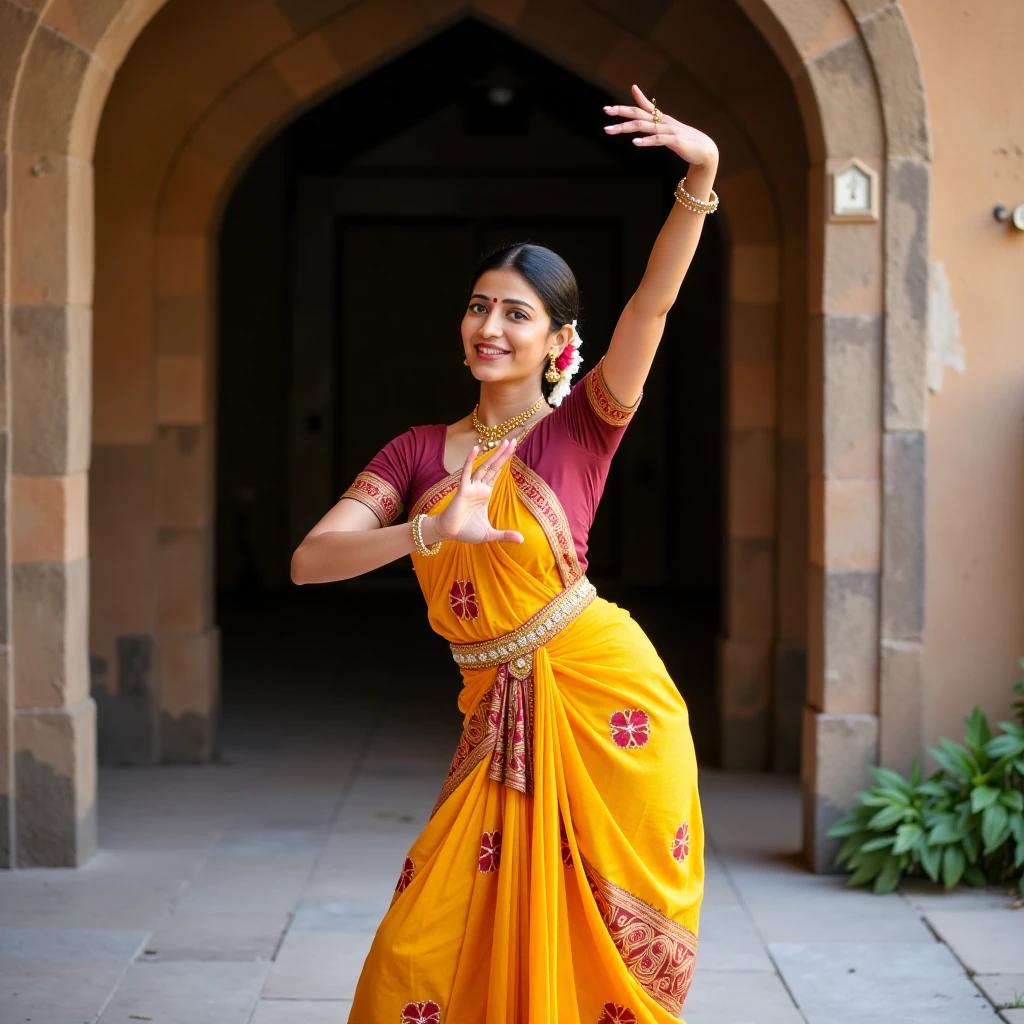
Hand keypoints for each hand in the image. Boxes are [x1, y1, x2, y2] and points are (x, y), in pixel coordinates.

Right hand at [434, 437, 524, 545]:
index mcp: (485, 493)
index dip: (505, 461)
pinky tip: (476, 448)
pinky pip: (467, 473)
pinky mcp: (462, 490)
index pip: (497, 473)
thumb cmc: (467, 531)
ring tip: (504, 442)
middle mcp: (479, 487)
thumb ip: (505, 535)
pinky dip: (470, 460)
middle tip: (513, 439)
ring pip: (484, 467)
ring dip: (494, 455)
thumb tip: (522, 540)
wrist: (449, 534)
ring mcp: (471, 487)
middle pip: (493, 466)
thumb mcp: (490, 534)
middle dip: (503, 454)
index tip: (514, 448)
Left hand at [603, 84, 718, 166]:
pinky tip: (635, 142)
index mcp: (662, 119)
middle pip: (639, 114)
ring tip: (611, 129)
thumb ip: (657, 122)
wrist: (706, 151)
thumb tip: (648, 117)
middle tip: (606, 111)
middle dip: (621, 112)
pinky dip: (646, 141)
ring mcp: (669, 131)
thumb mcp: (669, 130)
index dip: (626, 106)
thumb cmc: (686, 141)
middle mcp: (663, 122)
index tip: (608, 108)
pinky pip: (658, 140)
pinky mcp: (675, 142)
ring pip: (644, 126)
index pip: (642, 108)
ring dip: (626, 127)